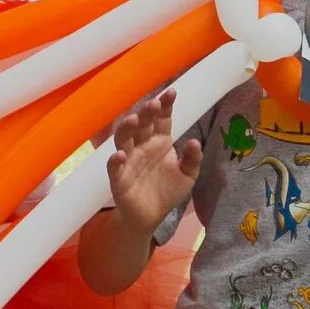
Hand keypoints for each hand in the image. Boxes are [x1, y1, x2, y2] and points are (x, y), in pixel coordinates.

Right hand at [106, 90, 202, 230]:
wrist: (151, 216)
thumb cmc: (167, 190)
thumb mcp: (187, 175)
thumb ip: (192, 159)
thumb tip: (195, 142)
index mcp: (159, 141)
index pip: (162, 119)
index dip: (165, 105)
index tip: (171, 93)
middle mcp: (142, 146)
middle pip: (142, 125)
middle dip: (147, 112)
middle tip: (154, 102)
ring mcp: (128, 160)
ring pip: (124, 140)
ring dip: (127, 129)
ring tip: (133, 120)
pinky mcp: (118, 178)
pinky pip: (114, 167)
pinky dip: (115, 161)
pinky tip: (119, 155)